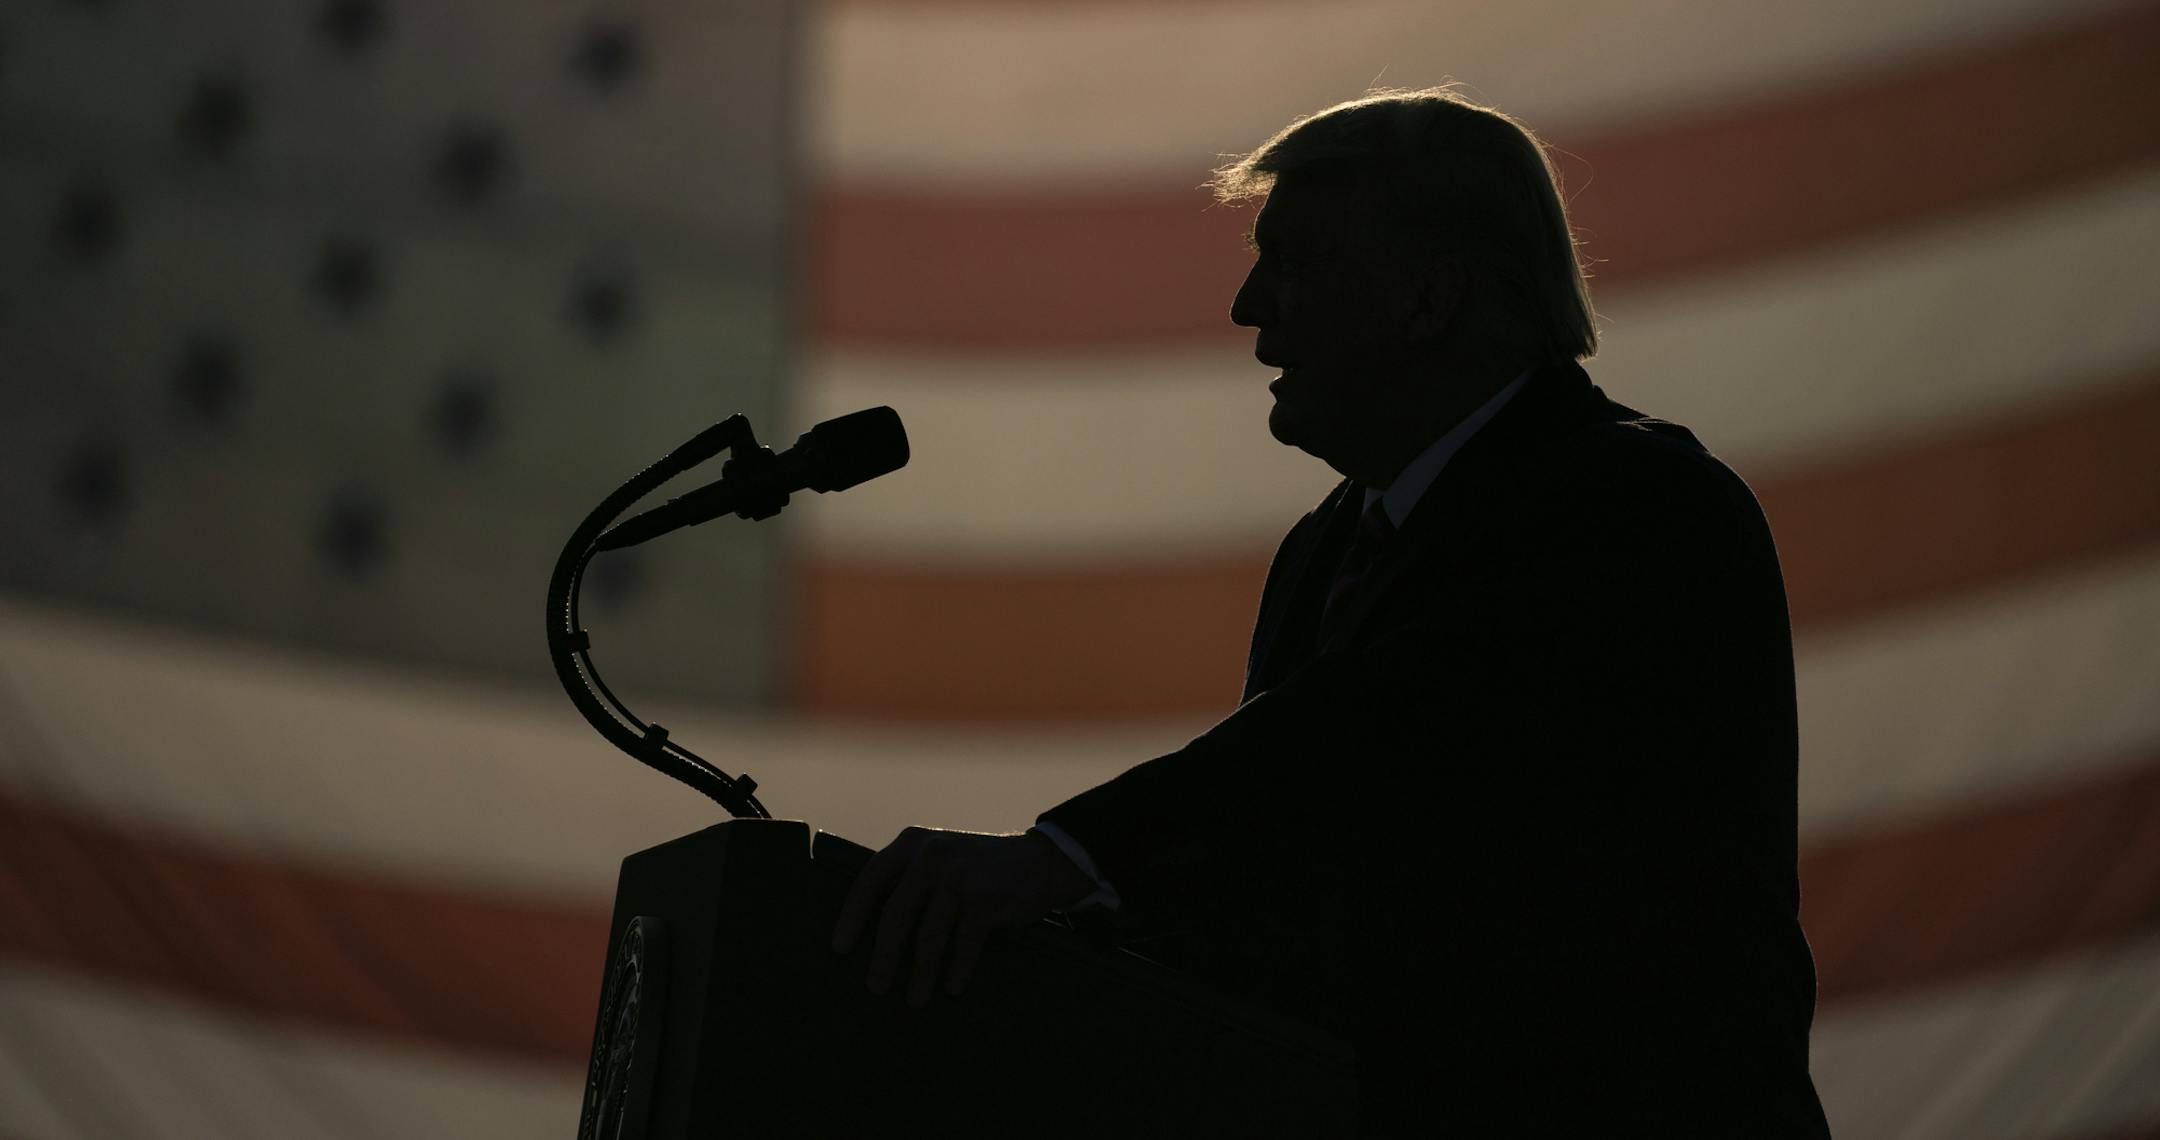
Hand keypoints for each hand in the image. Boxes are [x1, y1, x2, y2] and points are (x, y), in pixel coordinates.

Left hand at [831, 826, 1101, 1007]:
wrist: (1038, 861)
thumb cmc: (978, 870)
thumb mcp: (939, 860)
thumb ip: (909, 880)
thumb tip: (868, 934)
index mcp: (912, 843)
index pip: (871, 879)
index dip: (852, 915)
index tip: (840, 947)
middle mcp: (932, 855)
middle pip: (896, 913)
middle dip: (884, 956)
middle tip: (876, 986)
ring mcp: (959, 875)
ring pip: (929, 936)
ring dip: (921, 974)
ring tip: (916, 999)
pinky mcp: (985, 897)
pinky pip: (964, 944)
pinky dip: (957, 970)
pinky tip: (952, 987)